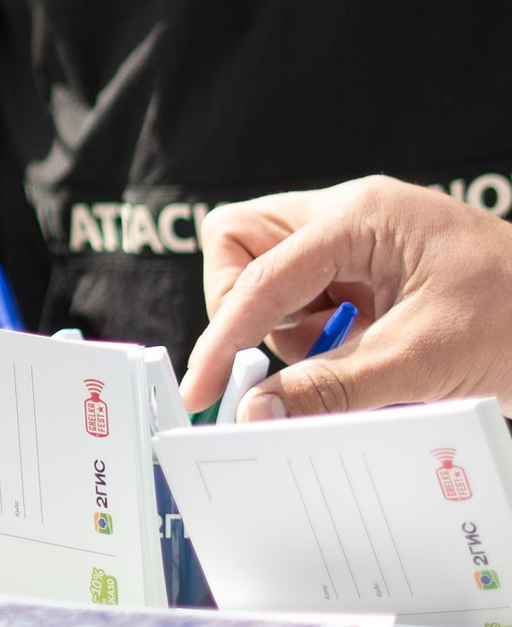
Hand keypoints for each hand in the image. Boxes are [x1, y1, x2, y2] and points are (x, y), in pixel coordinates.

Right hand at [184, 177, 511, 418]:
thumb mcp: (424, 360)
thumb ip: (334, 387)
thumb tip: (259, 411)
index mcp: (360, 215)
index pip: (259, 273)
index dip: (223, 335)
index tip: (204, 390)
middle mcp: (352, 218)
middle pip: (244, 244)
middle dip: (246, 305)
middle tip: (285, 356)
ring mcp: (360, 244)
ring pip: (272, 278)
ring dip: (294, 331)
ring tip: (357, 360)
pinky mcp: (371, 276)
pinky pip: (310, 302)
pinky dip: (322, 340)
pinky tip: (368, 358)